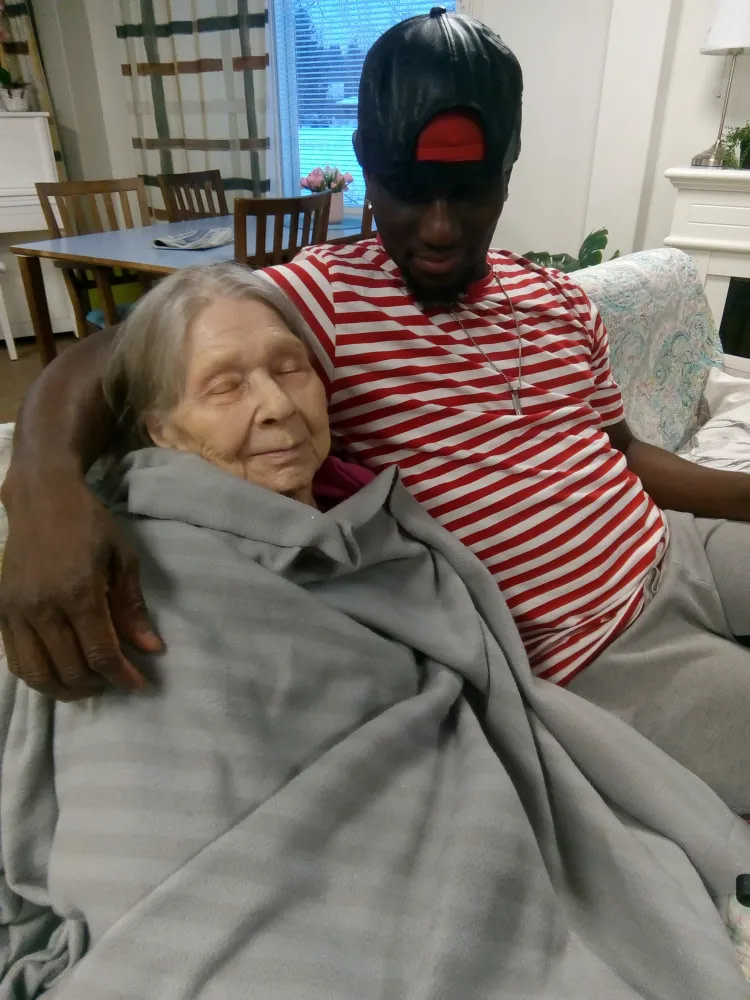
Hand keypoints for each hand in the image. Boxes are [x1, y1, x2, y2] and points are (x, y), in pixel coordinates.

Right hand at [0, 476, 162, 699]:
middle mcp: (42, 607)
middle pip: (69, 669)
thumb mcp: (123, 558)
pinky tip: (59, 672)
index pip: (101, 653)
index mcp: (78, 592)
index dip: (123, 676)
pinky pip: (15, 660)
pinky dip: (38, 676)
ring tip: (89, 685)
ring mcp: (15, 611)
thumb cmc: (89, 524)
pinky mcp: (0, 610)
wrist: (42, 498)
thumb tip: (151, 649)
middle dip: (98, 684)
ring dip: (65, 690)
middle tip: (116, 680)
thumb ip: (133, 607)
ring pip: (37, 673)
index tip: (140, 685)